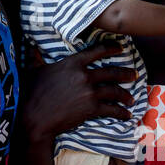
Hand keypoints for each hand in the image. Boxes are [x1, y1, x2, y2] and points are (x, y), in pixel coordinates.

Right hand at [21, 40, 135, 142]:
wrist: (34, 117)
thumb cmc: (31, 93)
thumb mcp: (33, 71)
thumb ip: (35, 58)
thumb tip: (30, 47)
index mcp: (72, 63)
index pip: (96, 52)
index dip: (110, 48)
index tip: (121, 48)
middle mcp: (84, 75)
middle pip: (111, 72)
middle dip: (125, 73)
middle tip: (134, 75)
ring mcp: (89, 92)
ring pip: (114, 91)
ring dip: (125, 95)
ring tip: (131, 98)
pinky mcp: (91, 108)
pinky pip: (111, 109)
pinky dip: (121, 112)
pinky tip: (127, 115)